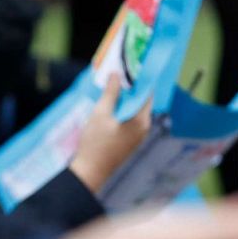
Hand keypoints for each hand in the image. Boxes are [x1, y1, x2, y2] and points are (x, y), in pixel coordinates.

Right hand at [69, 75, 151, 192]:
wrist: (90, 173)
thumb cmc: (95, 143)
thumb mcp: (100, 114)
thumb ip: (111, 93)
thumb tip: (117, 75)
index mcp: (141, 121)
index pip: (147, 93)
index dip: (140, 79)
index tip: (133, 66)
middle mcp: (143, 128)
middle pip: (141, 102)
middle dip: (131, 88)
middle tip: (121, 72)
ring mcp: (137, 136)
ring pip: (134, 111)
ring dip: (125, 99)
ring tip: (113, 85)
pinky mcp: (129, 142)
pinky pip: (129, 120)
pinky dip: (122, 110)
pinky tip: (110, 104)